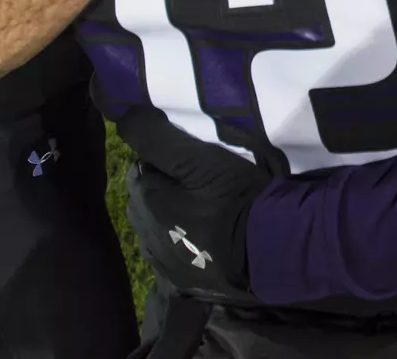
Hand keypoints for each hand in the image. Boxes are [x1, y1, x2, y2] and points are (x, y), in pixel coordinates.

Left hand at [118, 107, 267, 299]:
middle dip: (164, 185)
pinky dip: (182, 240)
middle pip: (147, 197)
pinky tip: (204, 234)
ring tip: (205, 205)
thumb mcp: (198, 158)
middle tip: (200, 177)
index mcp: (144, 200)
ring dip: (172, 213)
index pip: (140, 166)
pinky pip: (172, 253)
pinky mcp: (183, 280)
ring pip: (158, 225)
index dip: (163, 156)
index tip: (191, 153)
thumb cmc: (234, 196)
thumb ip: (156, 136)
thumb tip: (125, 115)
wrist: (272, 248)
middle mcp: (144, 233)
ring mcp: (163, 261)